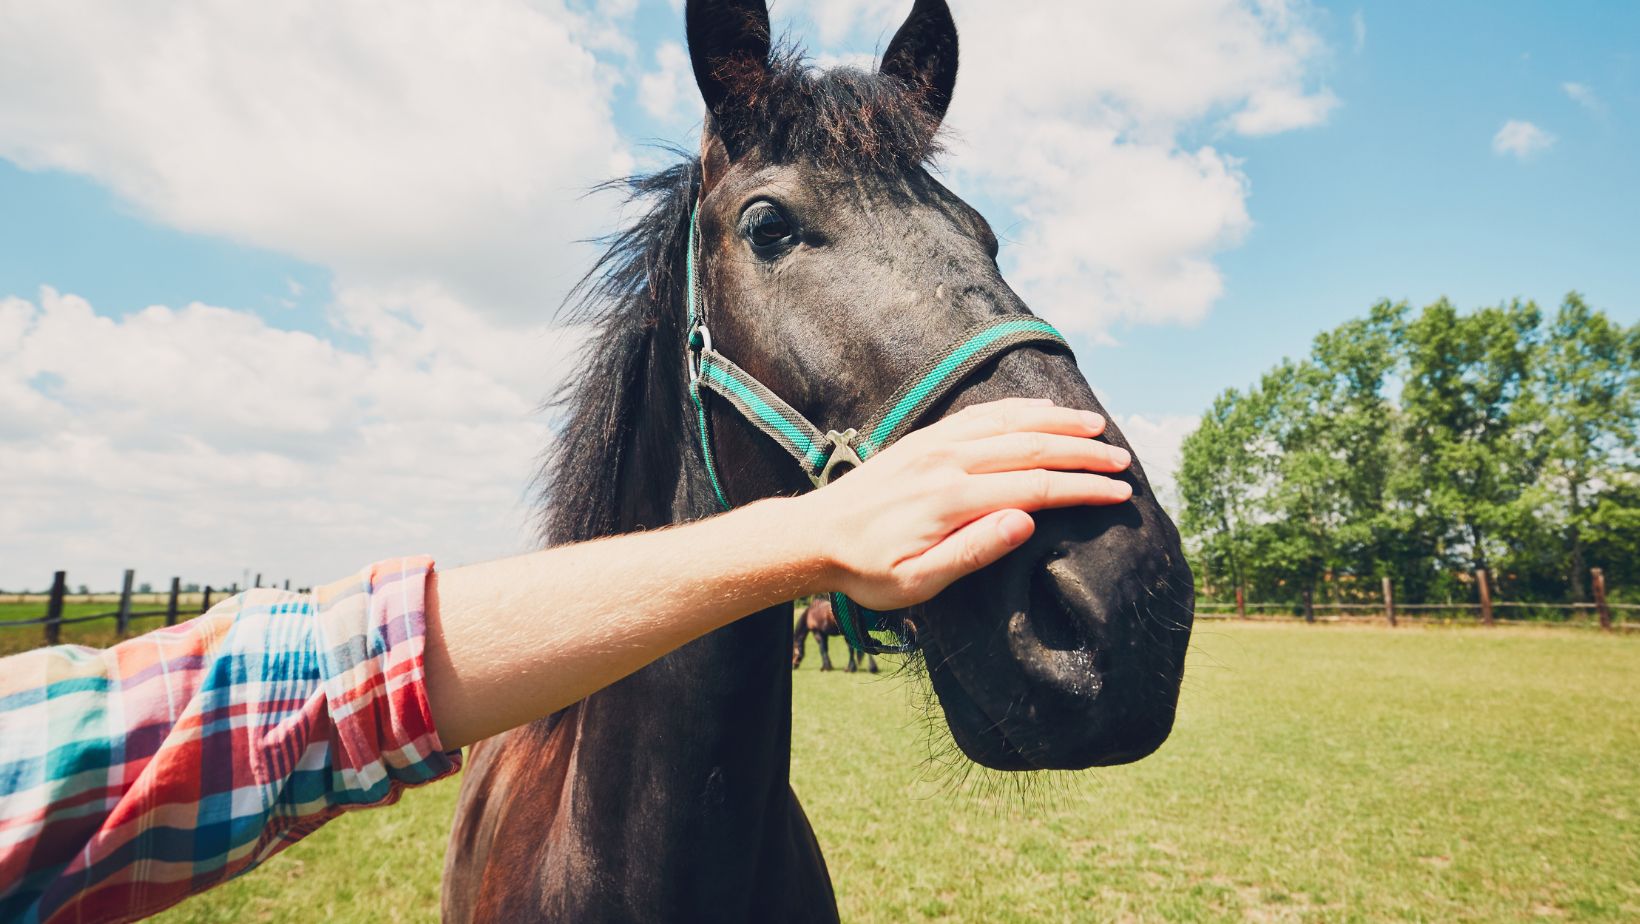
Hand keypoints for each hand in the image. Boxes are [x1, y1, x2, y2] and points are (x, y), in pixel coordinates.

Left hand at [799, 398, 1132, 609]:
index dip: (1083, 489)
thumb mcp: (917, 582)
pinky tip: (1043, 409)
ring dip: (1058, 422)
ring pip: (1011, 422)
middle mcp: (948, 462)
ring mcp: (936, 444)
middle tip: (1124, 461)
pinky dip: (1019, 409)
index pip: (1037, 487)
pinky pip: (982, 415)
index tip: (1119, 494)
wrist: (814, 535)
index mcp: (953, 500)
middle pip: (1032, 447)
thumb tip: (1026, 522)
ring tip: (1098, 426)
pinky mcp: (925, 438)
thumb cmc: (866, 570)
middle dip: (1084, 452)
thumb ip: (973, 552)